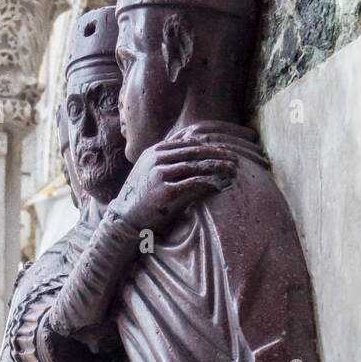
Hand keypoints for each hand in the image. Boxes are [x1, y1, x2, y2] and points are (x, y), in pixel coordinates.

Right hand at [112, 137, 236, 233]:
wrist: (126, 218)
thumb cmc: (142, 195)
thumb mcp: (151, 169)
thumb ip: (168, 157)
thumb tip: (193, 145)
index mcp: (155, 151)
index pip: (188, 143)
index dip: (209, 145)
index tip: (224, 150)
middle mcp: (157, 159)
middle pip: (194, 151)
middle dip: (217, 154)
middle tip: (234, 157)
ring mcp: (160, 174)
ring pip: (196, 165)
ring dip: (217, 167)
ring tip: (232, 170)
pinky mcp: (165, 192)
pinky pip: (193, 183)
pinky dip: (209, 182)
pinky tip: (220, 184)